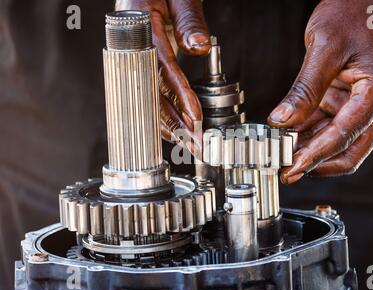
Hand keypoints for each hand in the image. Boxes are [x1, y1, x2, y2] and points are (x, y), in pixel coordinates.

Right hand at [115, 0, 209, 154]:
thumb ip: (188, 20)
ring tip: (188, 143)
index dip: (178, 94)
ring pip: (149, 97)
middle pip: (151, 91)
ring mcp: (134, 57)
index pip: (160, 66)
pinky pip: (150, 91)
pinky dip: (164, 111)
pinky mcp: (141, 64)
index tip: (194, 116)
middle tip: (194, 143)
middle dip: (173, 121)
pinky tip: (176, 128)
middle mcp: (130, 46)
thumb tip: (200, 47)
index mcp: (136, 26)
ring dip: (169, 123)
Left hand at [268, 0, 372, 183]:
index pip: (345, 136)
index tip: (292, 169)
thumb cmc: (352, 13)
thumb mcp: (324, 49)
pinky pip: (328, 126)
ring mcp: (363, 105)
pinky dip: (308, 133)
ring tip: (280, 154)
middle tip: (286, 171)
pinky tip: (286, 136)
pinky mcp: (348, 102)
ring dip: (308, 150)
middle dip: (317, 163)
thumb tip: (282, 121)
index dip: (316, 156)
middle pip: (349, 151)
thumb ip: (304, 89)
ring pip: (336, 142)